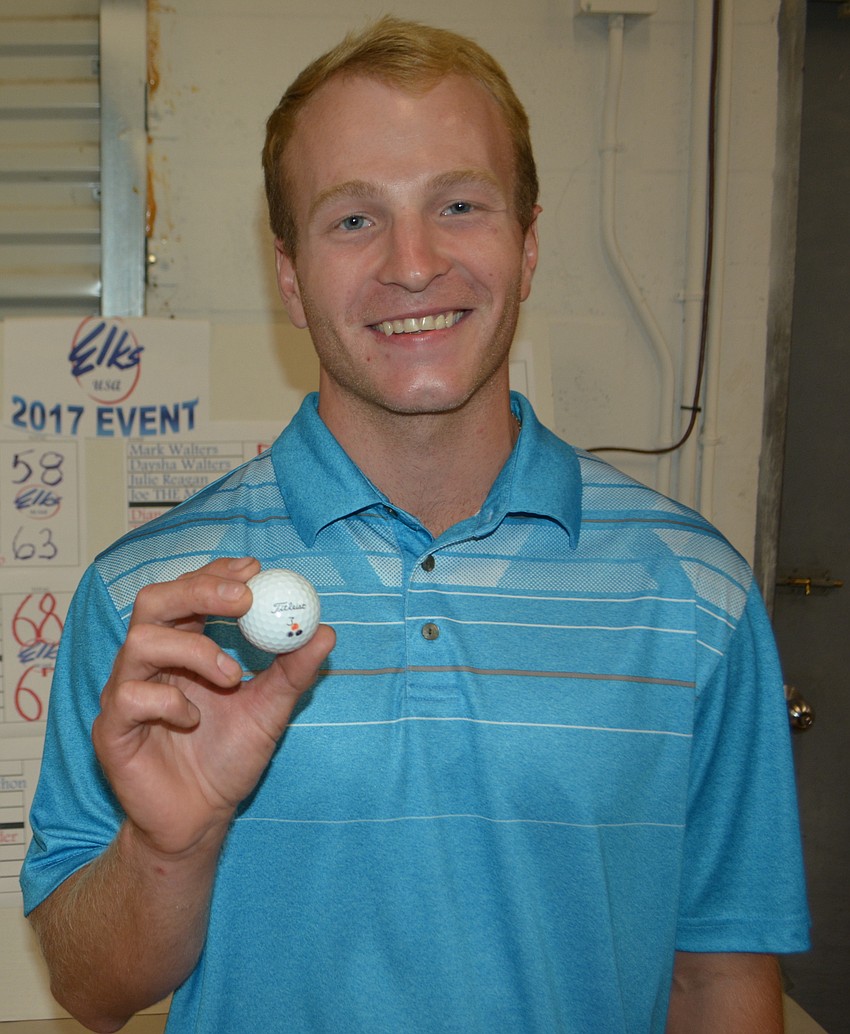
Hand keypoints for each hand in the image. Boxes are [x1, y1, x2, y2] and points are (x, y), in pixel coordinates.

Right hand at [91, 557, 334, 858]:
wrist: (200, 819)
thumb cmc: (228, 759)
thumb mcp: (270, 710)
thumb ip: (294, 671)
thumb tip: (326, 632)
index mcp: (182, 647)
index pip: (189, 591)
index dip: (217, 574)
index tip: (254, 569)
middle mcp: (149, 662)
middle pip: (154, 600)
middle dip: (198, 590)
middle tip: (242, 598)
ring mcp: (125, 692)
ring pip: (141, 641)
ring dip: (194, 650)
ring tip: (232, 677)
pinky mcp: (111, 729)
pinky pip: (130, 697)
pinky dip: (170, 702)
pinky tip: (193, 721)